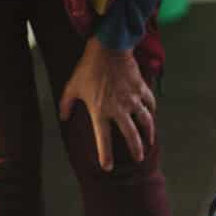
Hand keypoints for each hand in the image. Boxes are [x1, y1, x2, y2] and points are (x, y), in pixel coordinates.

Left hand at [58, 36, 155, 170]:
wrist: (108, 48)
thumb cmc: (88, 68)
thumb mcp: (72, 86)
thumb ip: (66, 104)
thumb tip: (63, 117)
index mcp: (100, 111)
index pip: (103, 140)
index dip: (106, 155)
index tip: (108, 167)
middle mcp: (119, 109)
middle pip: (131, 135)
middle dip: (135, 150)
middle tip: (138, 159)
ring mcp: (133, 99)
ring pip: (146, 122)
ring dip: (149, 133)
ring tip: (149, 141)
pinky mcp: (141, 89)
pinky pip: (150, 104)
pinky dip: (152, 111)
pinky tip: (152, 115)